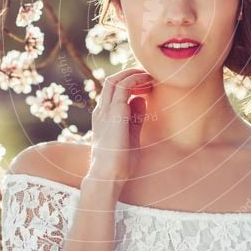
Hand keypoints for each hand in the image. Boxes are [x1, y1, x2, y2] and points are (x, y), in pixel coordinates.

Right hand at [88, 68, 153, 186]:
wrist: (108, 176)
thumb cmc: (119, 162)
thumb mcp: (131, 136)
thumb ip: (135, 118)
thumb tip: (141, 100)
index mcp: (103, 117)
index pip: (112, 92)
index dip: (126, 83)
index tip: (143, 83)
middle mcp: (102, 111)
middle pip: (112, 82)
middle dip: (129, 74)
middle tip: (146, 74)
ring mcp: (106, 111)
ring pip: (115, 80)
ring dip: (132, 74)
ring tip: (148, 74)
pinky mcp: (114, 112)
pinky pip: (123, 87)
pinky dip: (135, 80)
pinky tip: (147, 81)